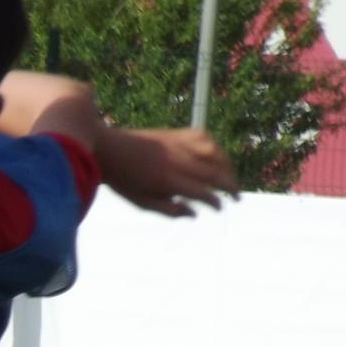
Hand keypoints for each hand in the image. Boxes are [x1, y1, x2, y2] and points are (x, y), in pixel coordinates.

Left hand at [93, 127, 239, 217]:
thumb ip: (169, 210)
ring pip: (214, 153)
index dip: (216, 201)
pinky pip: (204, 137)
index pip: (203, 191)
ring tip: (229, 178)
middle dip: (230, 185)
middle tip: (236, 197)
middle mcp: (178, 161)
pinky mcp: (176, 133)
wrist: (108, 149)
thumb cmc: (123, 180)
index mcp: (168, 181)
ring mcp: (179, 144)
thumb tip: (195, 213)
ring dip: (227, 166)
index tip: (220, 208)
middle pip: (214, 172)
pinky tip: (216, 156)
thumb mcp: (142, 203)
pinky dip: (215, 147)